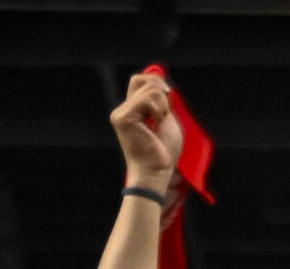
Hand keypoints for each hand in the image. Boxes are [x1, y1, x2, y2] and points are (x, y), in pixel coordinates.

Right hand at [110, 70, 182, 192]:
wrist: (157, 170)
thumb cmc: (163, 150)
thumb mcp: (167, 118)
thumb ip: (162, 100)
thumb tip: (159, 76)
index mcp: (133, 108)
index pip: (141, 80)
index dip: (157, 83)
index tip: (169, 98)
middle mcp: (123, 108)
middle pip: (142, 80)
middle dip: (162, 94)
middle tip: (163, 116)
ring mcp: (120, 113)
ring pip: (149, 90)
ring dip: (162, 107)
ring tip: (158, 124)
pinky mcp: (122, 118)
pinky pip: (146, 100)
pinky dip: (158, 111)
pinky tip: (155, 125)